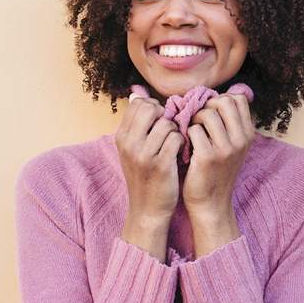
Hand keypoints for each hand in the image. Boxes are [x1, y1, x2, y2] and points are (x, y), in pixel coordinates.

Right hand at [115, 96, 182, 221]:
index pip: (138, 104)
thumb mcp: (132, 148)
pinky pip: (176, 138)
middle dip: (164, 115)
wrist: (147, 209)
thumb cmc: (144, 175)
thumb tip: (137, 93)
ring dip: (175, 131)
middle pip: (151, 108)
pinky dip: (182, 142)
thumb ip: (136, 122)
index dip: (154, 108)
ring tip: (174, 143)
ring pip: (167, 123)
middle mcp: (129, 144)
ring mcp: (144, 155)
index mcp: (121, 137)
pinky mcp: (161, 165)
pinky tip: (180, 152)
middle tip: (169, 129)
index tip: (159, 121)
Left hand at [182, 93, 255, 219]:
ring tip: (192, 132)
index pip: (238, 98)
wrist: (210, 202)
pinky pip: (194, 129)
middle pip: (224, 101)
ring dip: (194, 119)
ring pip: (207, 113)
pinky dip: (186, 133)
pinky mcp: (208, 157)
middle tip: (199, 121)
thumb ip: (230, 123)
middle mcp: (241, 140)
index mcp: (248, 134)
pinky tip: (186, 144)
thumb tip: (221, 95)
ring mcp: (226, 149)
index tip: (211, 112)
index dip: (220, 99)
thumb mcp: (233, 146)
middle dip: (207, 106)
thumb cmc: (216, 170)